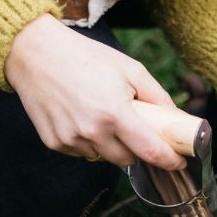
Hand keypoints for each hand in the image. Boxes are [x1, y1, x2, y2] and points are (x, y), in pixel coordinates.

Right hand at [4, 13, 185, 170]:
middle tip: (135, 127)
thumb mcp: (129, 68)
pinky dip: (87, 141)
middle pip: (128, 160)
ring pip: (103, 156)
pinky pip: (81, 151)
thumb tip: (176, 118)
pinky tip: (81, 115)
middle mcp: (92, 132)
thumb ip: (156, 96)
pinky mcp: (54, 143)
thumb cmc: (86, 57)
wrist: (37, 54)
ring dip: (110, 144)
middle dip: (137, 148)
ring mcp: (71, 140)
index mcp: (115, 113)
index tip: (179, 162)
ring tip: (102, 113)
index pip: (150, 151)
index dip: (169, 160)